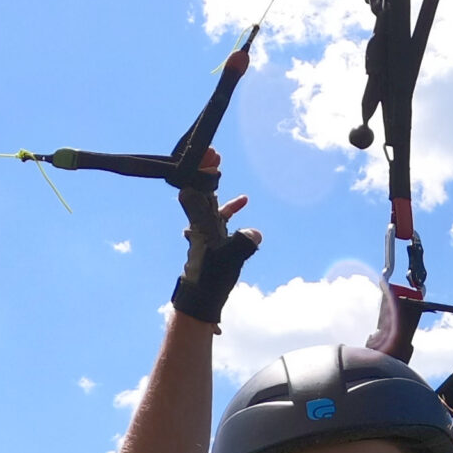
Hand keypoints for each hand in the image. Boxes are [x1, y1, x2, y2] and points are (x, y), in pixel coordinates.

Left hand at [172, 147, 261, 326]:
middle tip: (214, 153)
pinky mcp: (212, 240)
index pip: (197, 189)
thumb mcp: (231, 259)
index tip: (210, 155)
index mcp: (201, 223)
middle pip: (200, 190)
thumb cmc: (212, 278)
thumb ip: (245, 243)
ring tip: (222, 169)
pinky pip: (219, 217)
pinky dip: (229, 209)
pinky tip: (243, 203)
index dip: (202, 170)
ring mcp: (205, 231)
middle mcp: (200, 223)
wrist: (201, 300)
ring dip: (216, 186)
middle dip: (206, 171)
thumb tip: (255, 233)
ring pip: (208, 202)